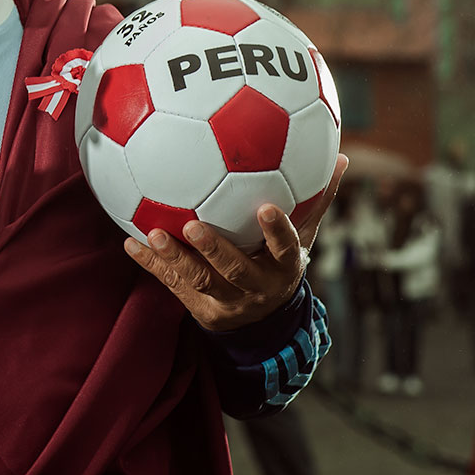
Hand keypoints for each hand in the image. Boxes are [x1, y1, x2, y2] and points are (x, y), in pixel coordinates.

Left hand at [126, 154, 348, 330]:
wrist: (266, 319)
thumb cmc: (281, 259)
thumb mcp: (305, 235)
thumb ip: (318, 198)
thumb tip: (343, 155)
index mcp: (285, 267)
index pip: (287, 249)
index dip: (278, 232)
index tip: (266, 208)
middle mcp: (257, 288)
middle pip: (236, 272)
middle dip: (215, 251)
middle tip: (194, 226)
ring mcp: (227, 302)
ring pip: (199, 282)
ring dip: (174, 259)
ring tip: (154, 234)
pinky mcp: (201, 309)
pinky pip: (173, 286)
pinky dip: (152, 265)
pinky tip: (130, 244)